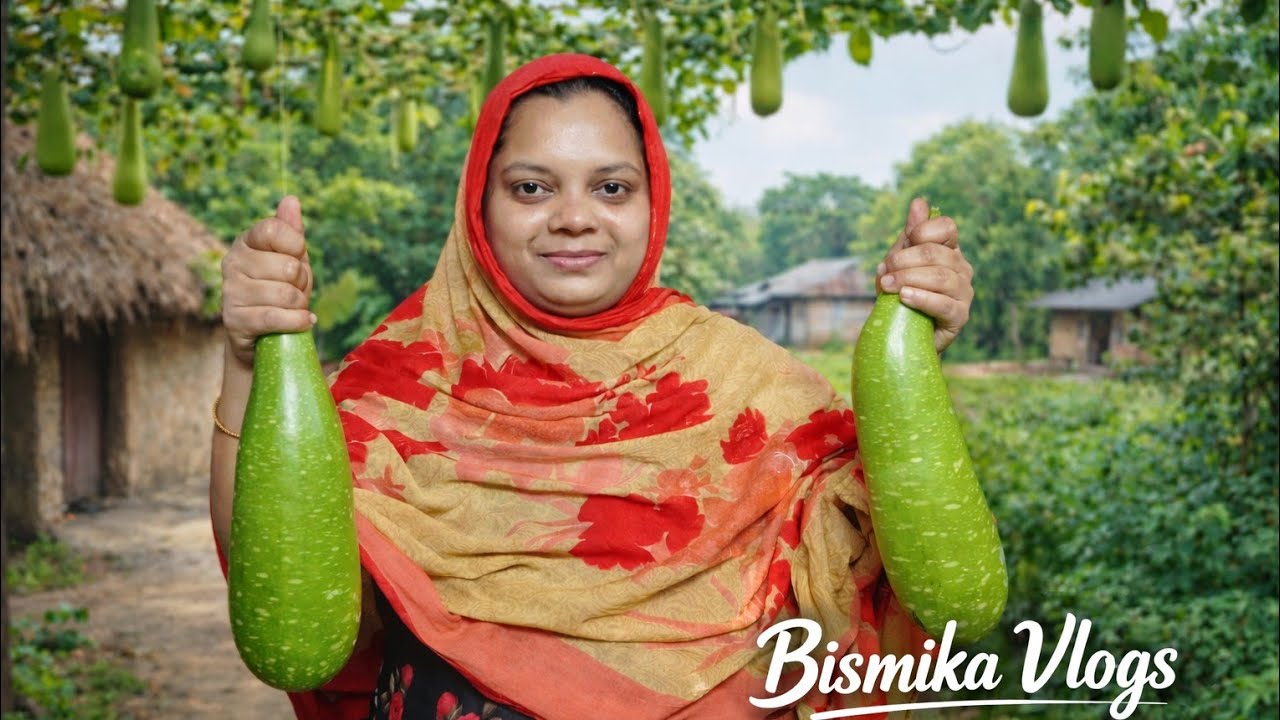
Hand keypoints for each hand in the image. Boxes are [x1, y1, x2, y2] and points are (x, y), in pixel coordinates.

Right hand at [220, 196, 314, 367]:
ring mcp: (230, 291)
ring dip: (300, 306)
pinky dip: (297, 322)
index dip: (296, 246)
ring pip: (285, 294)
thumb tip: (291, 199)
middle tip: (293, 291)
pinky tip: (303, 322)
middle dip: (302, 284)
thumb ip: (291, 231)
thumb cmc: (280, 292)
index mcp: (246, 242)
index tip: (296, 258)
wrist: (263, 335)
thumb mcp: (291, 259)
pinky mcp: (234, 320)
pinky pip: (276, 317)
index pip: (276, 229)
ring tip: (292, 309)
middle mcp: (232, 262)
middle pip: (288, 266)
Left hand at [876, 197, 973, 353]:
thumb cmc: (901, 295)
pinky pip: (943, 304)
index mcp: (950, 250)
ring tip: (887, 286)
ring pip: (940, 277)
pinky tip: (904, 297)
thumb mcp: (900, 262)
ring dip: (908, 279)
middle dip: (904, 260)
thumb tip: (919, 201)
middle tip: (884, 270)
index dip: (923, 232)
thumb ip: (910, 234)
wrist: (902, 334)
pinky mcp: (960, 316)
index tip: (903, 243)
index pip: (947, 227)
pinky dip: (921, 298)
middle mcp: (962, 269)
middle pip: (937, 253)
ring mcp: (964, 293)